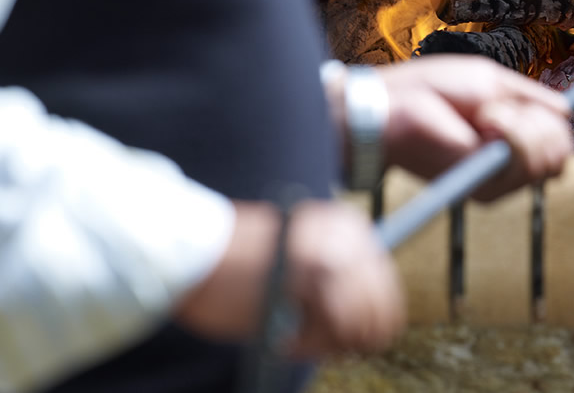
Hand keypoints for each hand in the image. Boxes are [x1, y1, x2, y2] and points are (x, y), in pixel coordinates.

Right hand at [173, 200, 404, 356]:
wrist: (189, 250)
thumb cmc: (236, 264)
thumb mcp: (297, 260)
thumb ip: (334, 278)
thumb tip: (372, 321)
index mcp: (348, 226)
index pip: (383, 289)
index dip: (359, 324)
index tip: (328, 335)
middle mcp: (349, 235)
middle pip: (381, 310)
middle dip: (347, 337)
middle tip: (306, 341)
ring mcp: (336, 253)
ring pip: (360, 323)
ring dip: (326, 343)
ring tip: (288, 338)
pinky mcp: (315, 275)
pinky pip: (337, 329)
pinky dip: (311, 346)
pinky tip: (282, 341)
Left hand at [375, 55, 573, 200]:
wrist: (394, 104)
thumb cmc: (433, 89)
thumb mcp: (493, 84)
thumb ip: (531, 99)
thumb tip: (568, 111)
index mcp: (508, 147)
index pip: (557, 146)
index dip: (553, 121)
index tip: (523, 102)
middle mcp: (505, 170)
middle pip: (560, 154)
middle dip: (542, 121)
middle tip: (502, 107)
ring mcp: (496, 181)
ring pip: (548, 156)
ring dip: (523, 122)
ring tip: (486, 113)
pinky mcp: (483, 183)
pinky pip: (524, 154)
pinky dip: (511, 127)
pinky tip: (484, 120)